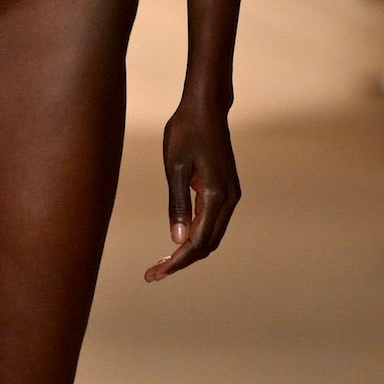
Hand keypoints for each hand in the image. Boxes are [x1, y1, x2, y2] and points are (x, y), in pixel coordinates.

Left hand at [145, 97, 240, 280]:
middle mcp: (229, 199)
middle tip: (153, 274)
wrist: (206, 108)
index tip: (155, 275)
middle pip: (207, 245)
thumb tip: (177, 240)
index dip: (177, 262)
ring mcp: (230, 195)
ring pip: (212, 236)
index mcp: (216, 195)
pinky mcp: (226, 190)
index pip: (197, 242)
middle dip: (181, 262)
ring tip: (162, 263)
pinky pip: (213, 223)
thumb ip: (177, 204)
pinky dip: (196, 237)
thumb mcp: (174, 167)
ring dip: (189, 252)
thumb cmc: (186, 131)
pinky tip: (177, 241)